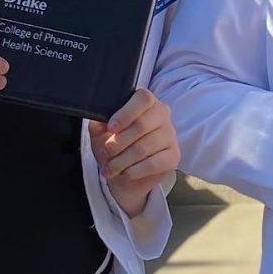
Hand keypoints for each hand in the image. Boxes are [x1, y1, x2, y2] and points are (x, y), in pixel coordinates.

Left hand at [89, 89, 179, 217]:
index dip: (126, 113)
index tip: (111, 128)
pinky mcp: (173, 156)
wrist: (125, 175)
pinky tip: (125, 173)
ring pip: (144, 147)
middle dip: (118, 142)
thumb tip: (100, 121)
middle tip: (106, 152)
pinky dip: (134, 171)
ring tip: (110, 168)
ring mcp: (170, 135)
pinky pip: (153, 163)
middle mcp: (162, 115)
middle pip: (142, 124)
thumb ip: (99, 124)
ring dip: (122, 160)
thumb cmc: (115, 147)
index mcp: (147, 103)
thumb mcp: (101, 133)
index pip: (143, 99)